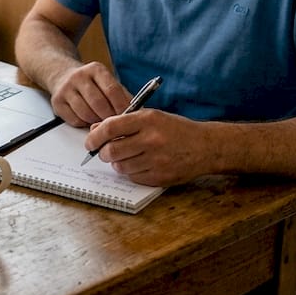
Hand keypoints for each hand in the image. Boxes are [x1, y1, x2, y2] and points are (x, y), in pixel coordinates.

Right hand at [47, 62, 132, 125]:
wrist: (61, 74)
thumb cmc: (91, 82)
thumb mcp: (106, 81)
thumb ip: (122, 94)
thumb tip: (138, 111)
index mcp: (95, 69)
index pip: (112, 90)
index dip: (122, 106)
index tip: (128, 118)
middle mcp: (79, 76)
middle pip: (98, 103)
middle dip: (109, 117)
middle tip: (116, 125)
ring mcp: (66, 88)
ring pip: (86, 113)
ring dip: (96, 122)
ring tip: (102, 122)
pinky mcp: (57, 101)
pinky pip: (74, 120)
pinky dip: (84, 124)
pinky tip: (88, 120)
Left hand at [85, 109, 210, 185]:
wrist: (205, 147)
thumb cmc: (175, 129)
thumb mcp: (151, 117)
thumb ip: (123, 122)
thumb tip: (95, 130)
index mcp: (148, 120)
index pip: (110, 128)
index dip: (95, 136)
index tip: (90, 141)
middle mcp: (151, 140)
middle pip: (112, 151)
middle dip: (104, 152)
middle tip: (105, 151)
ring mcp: (156, 161)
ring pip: (120, 166)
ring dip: (118, 162)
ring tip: (127, 156)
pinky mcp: (159, 177)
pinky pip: (133, 177)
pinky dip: (131, 172)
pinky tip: (141, 164)